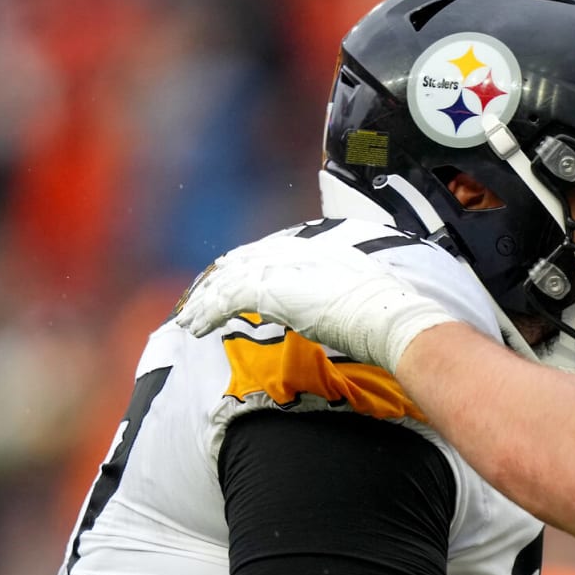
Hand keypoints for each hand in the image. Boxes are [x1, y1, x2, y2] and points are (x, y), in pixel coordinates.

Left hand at [174, 236, 450, 370]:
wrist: (385, 314)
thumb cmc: (385, 309)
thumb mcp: (363, 285)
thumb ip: (343, 284)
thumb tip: (344, 295)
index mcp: (314, 247)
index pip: (266, 252)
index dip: (243, 265)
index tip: (228, 276)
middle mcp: (292, 251)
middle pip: (241, 262)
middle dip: (217, 280)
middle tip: (199, 298)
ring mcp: (279, 269)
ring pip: (227, 281)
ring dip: (205, 302)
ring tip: (189, 319)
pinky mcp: (267, 291)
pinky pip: (224, 301)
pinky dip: (207, 314)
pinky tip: (196, 327)